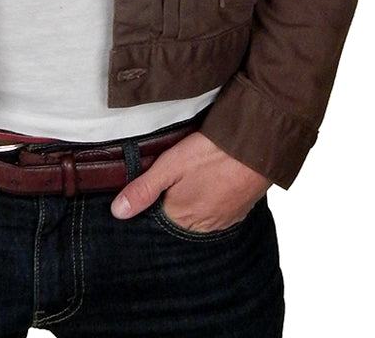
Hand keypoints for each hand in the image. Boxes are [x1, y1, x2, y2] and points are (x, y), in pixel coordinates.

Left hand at [110, 132, 270, 232]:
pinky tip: (212, 180)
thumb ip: (143, 189)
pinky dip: (213, 198)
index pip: (157, 217)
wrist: (257, 147)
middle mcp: (202, 227)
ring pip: (199, 213)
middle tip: (177, 173)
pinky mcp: (239, 212)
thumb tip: (118, 213)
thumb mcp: (170, 165)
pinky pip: (219, 210)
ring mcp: (223, 221)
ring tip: (195, 174)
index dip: (153, 198)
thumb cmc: (211, 155)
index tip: (156, 180)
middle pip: (178, 216)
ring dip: (194, 199)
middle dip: (174, 198)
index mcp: (181, 218)